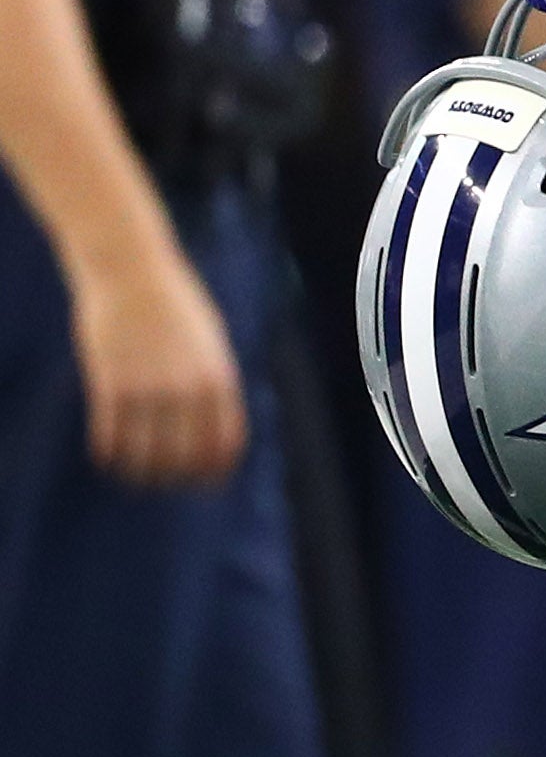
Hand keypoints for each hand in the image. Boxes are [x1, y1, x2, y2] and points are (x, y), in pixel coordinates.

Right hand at [71, 240, 246, 488]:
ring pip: (144, 457)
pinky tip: (108, 456)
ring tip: (134, 474)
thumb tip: (214, 425)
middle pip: (184, 458)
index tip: (205, 484)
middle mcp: (187, 389)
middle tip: (164, 481)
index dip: (215, 471)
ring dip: (139, 473)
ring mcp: (148, 388)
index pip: (225, 442)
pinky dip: (110, 455)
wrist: (133, 272)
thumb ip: (214, 382)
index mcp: (220, 377)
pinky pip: (110, 439)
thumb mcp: (211, 341)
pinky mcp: (110, 386)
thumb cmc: (175, 304)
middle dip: (175, 478)